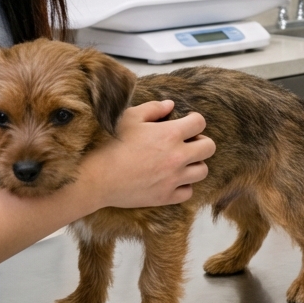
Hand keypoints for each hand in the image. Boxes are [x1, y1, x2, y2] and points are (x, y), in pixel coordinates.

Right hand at [78, 100, 215, 210]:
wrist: (94, 178)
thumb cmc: (110, 144)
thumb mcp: (130, 118)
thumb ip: (154, 108)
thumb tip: (170, 105)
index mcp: (171, 134)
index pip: (200, 122)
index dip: (193, 121)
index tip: (185, 124)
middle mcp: (177, 156)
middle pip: (209, 147)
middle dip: (200, 142)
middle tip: (186, 143)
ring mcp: (173, 178)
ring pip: (202, 171)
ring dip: (194, 164)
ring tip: (179, 162)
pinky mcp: (165, 197)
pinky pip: (188, 192)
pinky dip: (183, 186)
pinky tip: (171, 179)